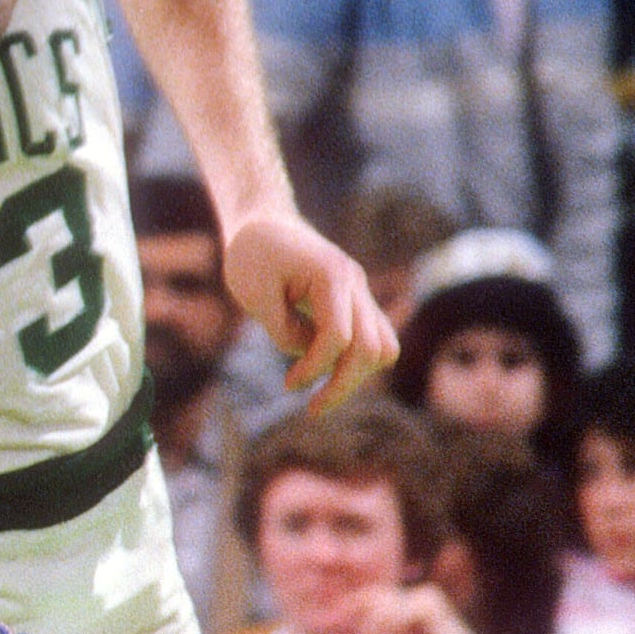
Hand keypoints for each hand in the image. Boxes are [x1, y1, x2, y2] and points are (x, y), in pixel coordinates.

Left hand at [223, 212, 397, 411]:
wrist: (263, 222)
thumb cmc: (251, 254)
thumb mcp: (253, 292)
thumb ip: (283, 329)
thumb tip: (309, 356)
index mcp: (331, 275)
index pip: (338, 337)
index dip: (315, 368)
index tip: (288, 384)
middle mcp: (355, 284)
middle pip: (372, 348)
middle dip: (344, 385)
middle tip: (312, 411)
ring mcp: (361, 293)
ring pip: (383, 347)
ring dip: (355, 376)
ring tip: (319, 392)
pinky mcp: (357, 303)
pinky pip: (374, 340)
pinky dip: (355, 362)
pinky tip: (324, 372)